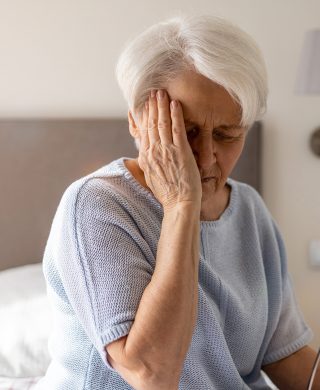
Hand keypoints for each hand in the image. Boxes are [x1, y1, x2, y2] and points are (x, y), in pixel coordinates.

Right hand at [137, 89, 201, 210]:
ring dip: (161, 106)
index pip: (144, 132)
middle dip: (151, 106)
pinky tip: (175, 103)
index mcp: (146, 158)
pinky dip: (175, 114)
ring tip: (161, 92)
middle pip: (151, 124)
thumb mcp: (152, 178)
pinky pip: (177, 128)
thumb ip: (149, 163)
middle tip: (152, 92)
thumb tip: (146, 156)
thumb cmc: (169, 194)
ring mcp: (166, 151)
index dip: (144, 116)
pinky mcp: (180, 151)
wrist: (179, 204)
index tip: (145, 105)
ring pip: (162, 123)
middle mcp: (153, 152)